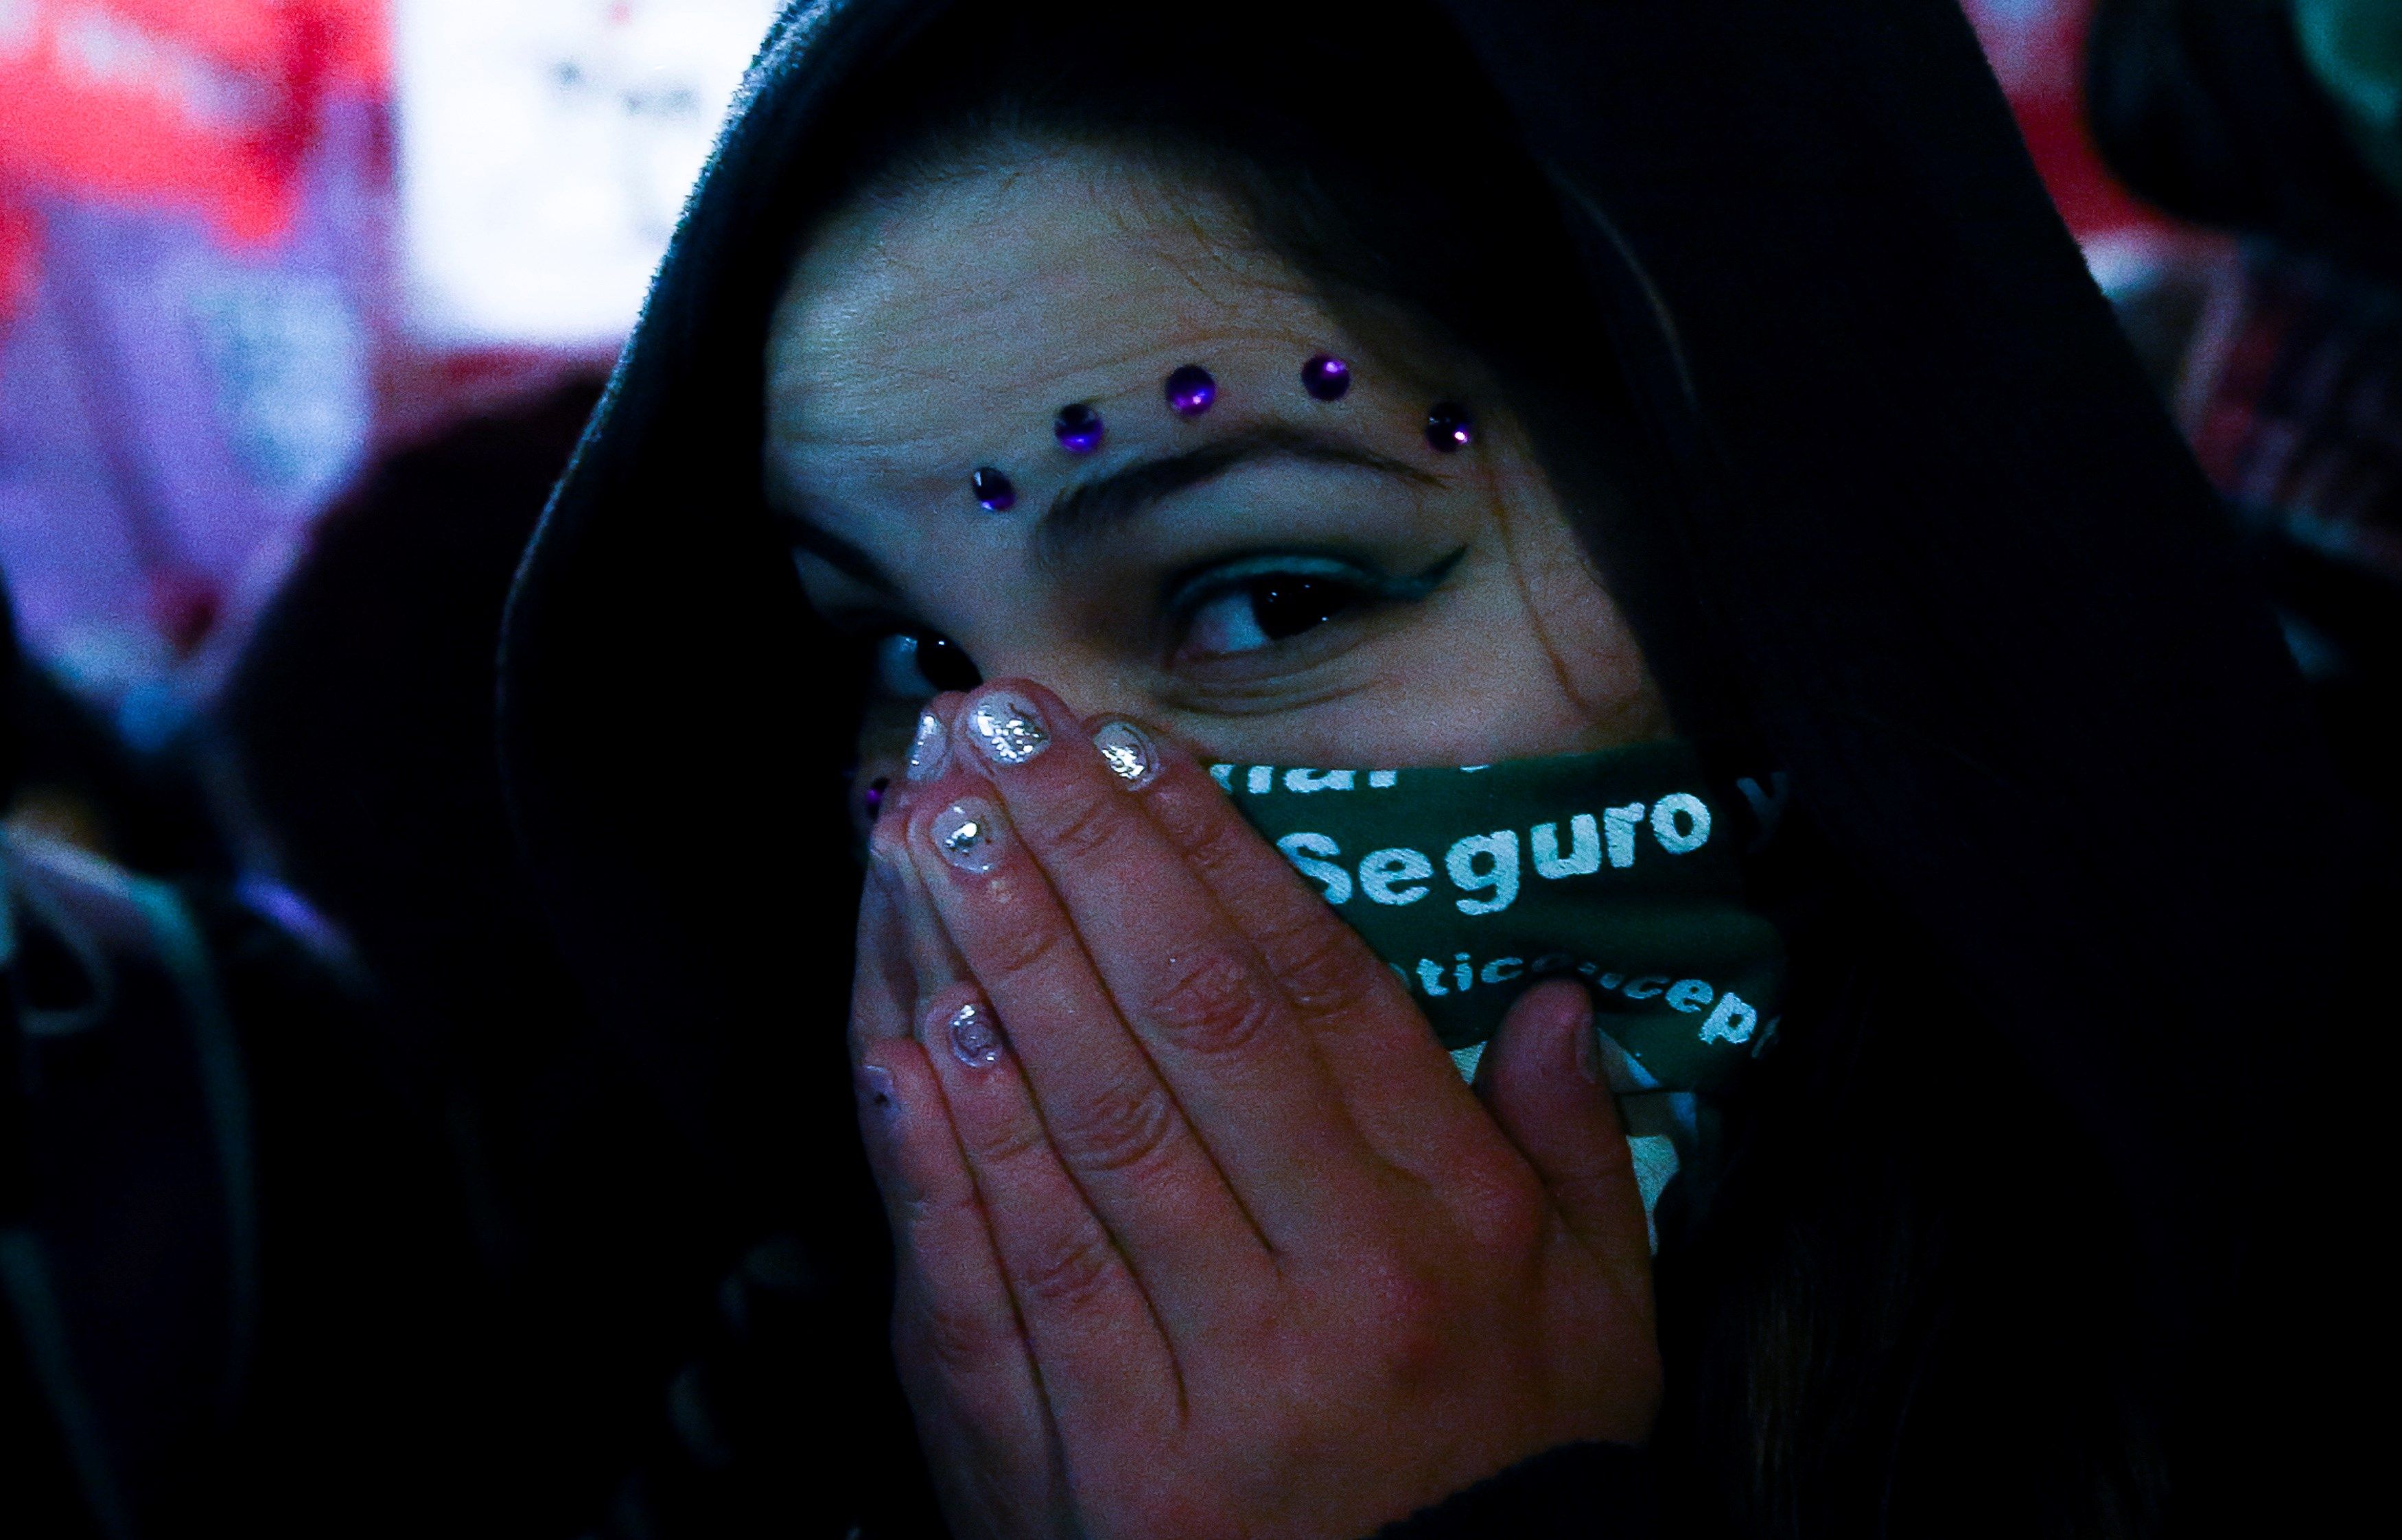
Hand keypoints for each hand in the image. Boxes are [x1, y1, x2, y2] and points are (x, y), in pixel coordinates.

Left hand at [849, 682, 1658, 1539]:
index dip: (1212, 854)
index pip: (1311, 997)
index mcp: (1446, 1235)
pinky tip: (901, 1034)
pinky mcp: (1076, 1471)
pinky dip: (943, 1154)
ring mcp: (1190, 1384)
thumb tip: (1554, 1000)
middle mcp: (1323, 1290)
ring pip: (1080, 1133)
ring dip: (992, 963)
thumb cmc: (1506, 1478)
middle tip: (993, 730)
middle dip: (1078, 859)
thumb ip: (1576, 1152)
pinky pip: (999, 1286)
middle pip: (1182, 1029)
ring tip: (921, 831)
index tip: (1130, 746)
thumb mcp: (1602, 1325)